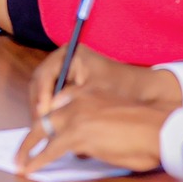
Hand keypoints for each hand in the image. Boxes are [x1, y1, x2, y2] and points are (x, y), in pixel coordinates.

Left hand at [16, 91, 169, 176]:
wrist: (159, 130)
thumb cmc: (146, 130)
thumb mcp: (114, 120)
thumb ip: (95, 125)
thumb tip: (81, 148)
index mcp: (88, 94)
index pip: (59, 104)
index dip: (49, 119)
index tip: (42, 130)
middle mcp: (78, 102)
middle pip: (45, 117)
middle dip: (31, 134)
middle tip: (21, 149)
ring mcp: (75, 118)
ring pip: (42, 131)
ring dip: (27, 149)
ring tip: (19, 162)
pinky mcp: (77, 136)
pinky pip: (50, 150)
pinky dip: (36, 161)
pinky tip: (28, 170)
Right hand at [27, 44, 181, 121]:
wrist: (144, 90)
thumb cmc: (122, 87)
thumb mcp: (95, 93)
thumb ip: (71, 101)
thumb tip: (48, 116)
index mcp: (70, 53)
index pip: (46, 74)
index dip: (42, 95)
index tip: (43, 113)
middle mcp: (63, 59)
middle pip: (40, 82)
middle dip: (39, 104)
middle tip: (38, 124)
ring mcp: (64, 71)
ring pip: (43, 91)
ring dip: (42, 109)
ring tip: (43, 128)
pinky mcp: (67, 83)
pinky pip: (51, 96)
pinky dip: (50, 110)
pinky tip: (52, 125)